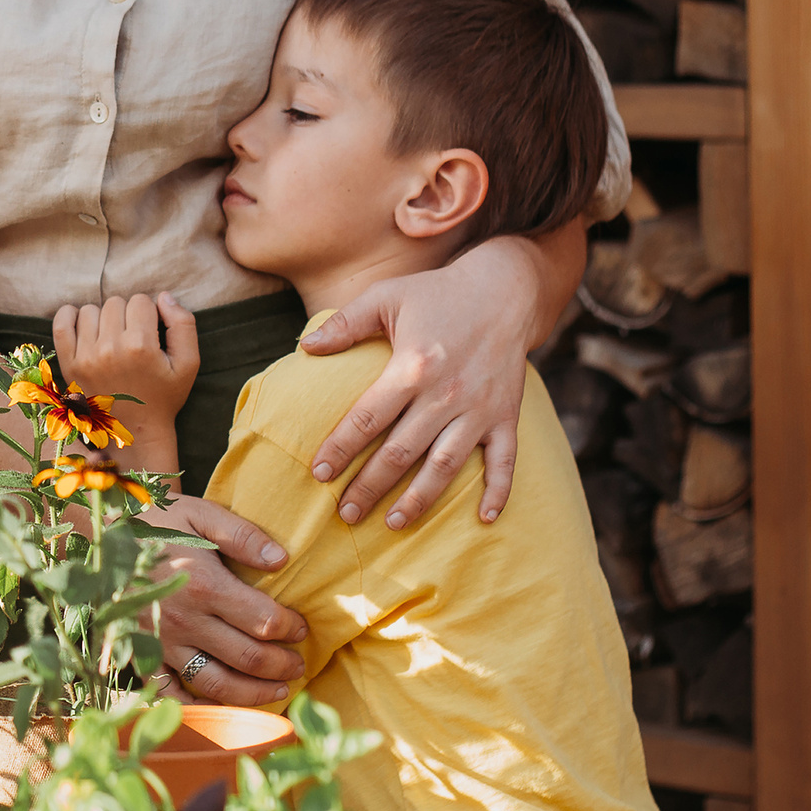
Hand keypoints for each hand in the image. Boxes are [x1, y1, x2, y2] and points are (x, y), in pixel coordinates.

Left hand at [53, 292, 198, 425]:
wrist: (137, 432)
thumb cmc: (164, 396)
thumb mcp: (189, 363)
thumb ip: (183, 324)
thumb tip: (163, 296)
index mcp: (140, 347)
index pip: (142, 301)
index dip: (149, 313)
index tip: (150, 332)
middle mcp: (110, 350)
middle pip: (116, 303)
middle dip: (127, 315)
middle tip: (133, 338)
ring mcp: (86, 357)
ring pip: (91, 310)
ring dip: (103, 319)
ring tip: (113, 339)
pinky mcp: (69, 365)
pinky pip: (62, 324)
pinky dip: (71, 316)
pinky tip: (84, 324)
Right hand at [146, 496, 304, 707]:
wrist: (99, 535)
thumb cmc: (155, 522)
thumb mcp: (199, 514)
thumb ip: (241, 535)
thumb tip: (282, 559)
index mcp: (204, 585)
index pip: (264, 620)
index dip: (291, 628)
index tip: (302, 628)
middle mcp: (185, 621)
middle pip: (247, 658)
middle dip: (282, 665)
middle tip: (299, 664)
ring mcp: (162, 642)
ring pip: (216, 683)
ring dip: (253, 693)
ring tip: (279, 690)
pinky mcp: (141, 654)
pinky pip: (170, 693)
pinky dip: (197, 710)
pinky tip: (222, 711)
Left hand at [297, 223, 585, 528]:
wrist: (506, 288)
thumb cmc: (437, 292)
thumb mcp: (387, 296)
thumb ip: (345, 323)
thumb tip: (304, 347)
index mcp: (413, 366)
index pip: (367, 418)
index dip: (340, 448)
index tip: (318, 473)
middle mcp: (446, 394)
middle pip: (400, 452)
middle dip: (369, 487)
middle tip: (346, 514)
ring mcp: (479, 409)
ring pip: (445, 466)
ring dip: (419, 499)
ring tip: (392, 522)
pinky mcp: (506, 415)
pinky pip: (505, 460)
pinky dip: (498, 492)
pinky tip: (484, 519)